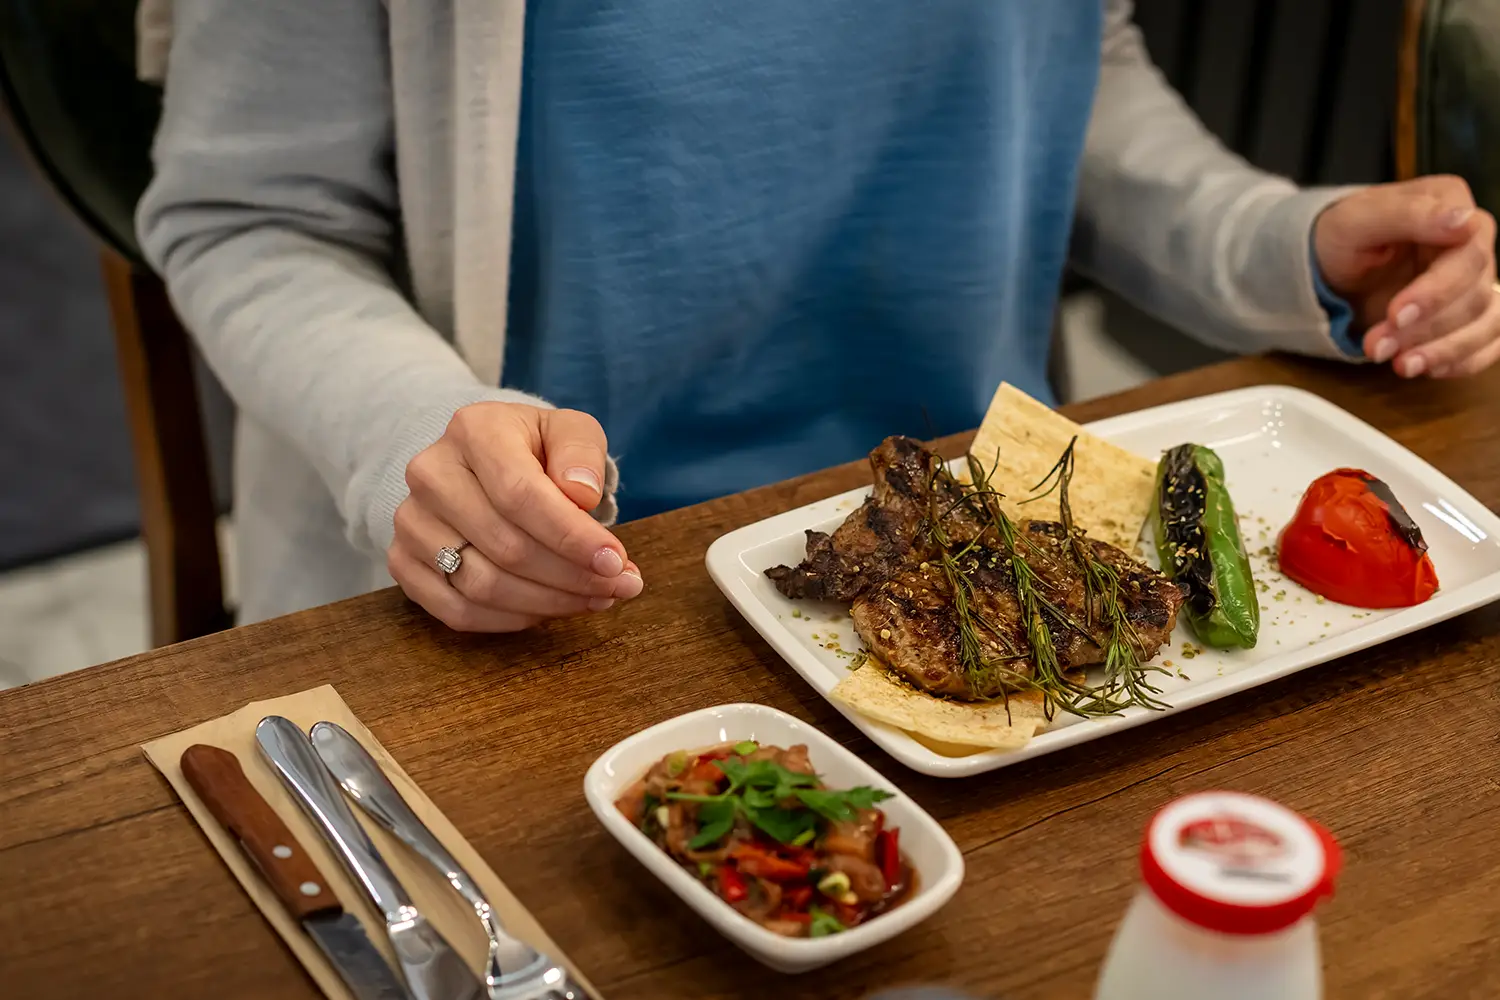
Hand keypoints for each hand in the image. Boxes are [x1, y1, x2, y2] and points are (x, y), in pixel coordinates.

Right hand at [389, 402, 641, 631]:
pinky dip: (511, 620)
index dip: (571, 537)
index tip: (615, 562)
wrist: (485, 463)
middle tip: (618, 587)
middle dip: (572, 577)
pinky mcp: (404, 563)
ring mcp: (410, 521)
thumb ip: (582, 453)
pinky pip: (457, 611)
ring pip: (482, 586)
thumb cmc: (536, 450)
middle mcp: (430, 474)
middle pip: (506, 547)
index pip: (521, 495)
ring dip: (548, 603)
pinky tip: (549, 608)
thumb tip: (582, 494)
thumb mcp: (569, 432)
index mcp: (473, 430)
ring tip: (594, 599)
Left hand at [1314, 175, 1497, 377]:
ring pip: (1487, 323)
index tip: (1395, 315)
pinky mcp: (1469, 314)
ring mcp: (1475, 280)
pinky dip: (1464, 361)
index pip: (1468, 254)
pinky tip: (1429, 370)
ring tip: (1399, 366)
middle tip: (1376, 346)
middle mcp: (1473, 242)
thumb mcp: (1358, 219)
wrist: (1326, 265)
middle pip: (1476, 295)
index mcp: (1453, 206)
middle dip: (1425, 328)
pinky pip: (1489, 343)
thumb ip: (1409, 214)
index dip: (1436, 291)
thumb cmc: (1340, 236)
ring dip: (1444, 350)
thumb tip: (1464, 221)